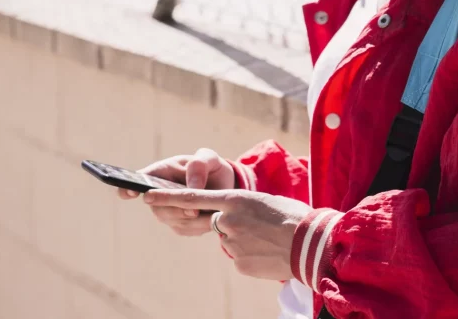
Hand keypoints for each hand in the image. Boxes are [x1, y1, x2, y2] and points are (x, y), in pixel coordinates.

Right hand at [117, 148, 235, 235]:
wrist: (222, 185)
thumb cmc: (210, 167)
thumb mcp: (208, 159)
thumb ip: (199, 167)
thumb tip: (191, 188)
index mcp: (161, 172)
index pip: (138, 180)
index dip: (129, 187)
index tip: (131, 192)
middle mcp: (158, 194)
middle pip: (157, 207)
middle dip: (176, 210)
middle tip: (195, 211)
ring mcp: (166, 211)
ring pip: (172, 220)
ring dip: (192, 219)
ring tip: (211, 212)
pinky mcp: (178, 225)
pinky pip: (185, 229)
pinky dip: (199, 225)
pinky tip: (211, 217)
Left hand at [144, 189, 310, 279]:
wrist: (311, 243)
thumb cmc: (293, 217)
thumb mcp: (264, 203)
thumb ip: (241, 209)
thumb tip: (229, 223)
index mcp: (235, 199)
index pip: (193, 197)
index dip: (167, 197)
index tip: (146, 195)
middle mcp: (228, 220)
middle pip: (218, 221)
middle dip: (232, 223)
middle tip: (257, 225)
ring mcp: (231, 242)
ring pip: (230, 240)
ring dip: (246, 240)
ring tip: (269, 239)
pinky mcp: (238, 262)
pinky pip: (239, 257)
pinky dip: (251, 254)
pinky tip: (268, 252)